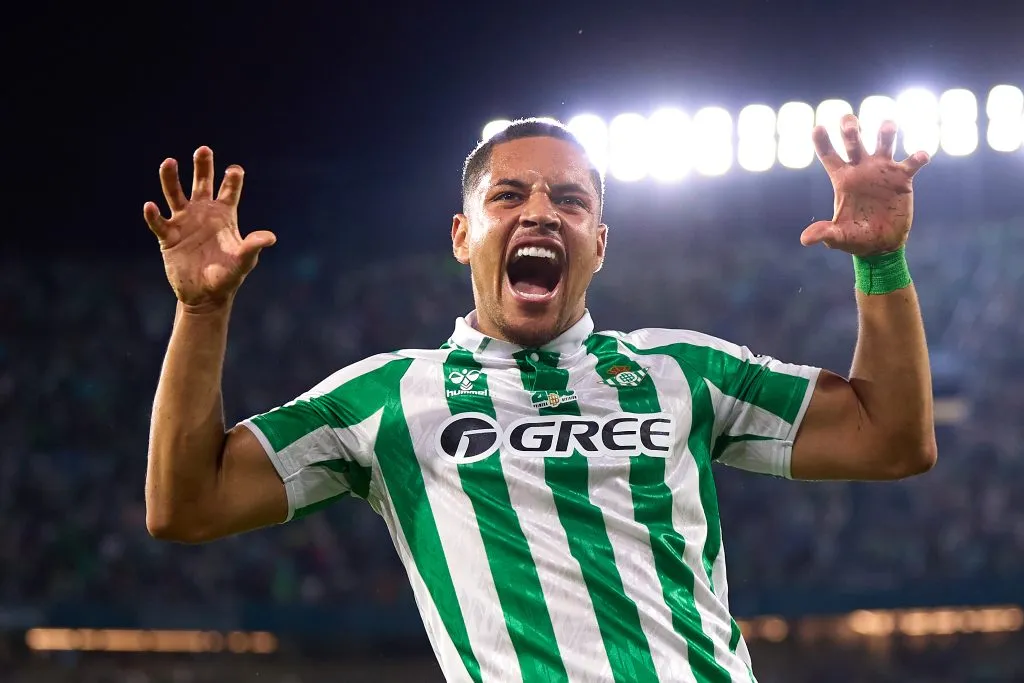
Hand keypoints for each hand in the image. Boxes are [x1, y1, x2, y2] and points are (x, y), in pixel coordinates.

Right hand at [143, 147, 275, 311]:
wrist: (206, 296)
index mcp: (224, 215)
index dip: (232, 180)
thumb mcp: (244, 261)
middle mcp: (203, 213)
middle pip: (201, 183)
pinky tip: (151, 206)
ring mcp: (184, 222)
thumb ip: (253, 247)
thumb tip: (270, 237)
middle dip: (202, 166)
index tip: (235, 170)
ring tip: (169, 162)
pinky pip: (159, 223)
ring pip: (175, 195)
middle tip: (203, 149)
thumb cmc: (228, 276)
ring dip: (171, 179)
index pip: (229, 191)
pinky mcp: (168, 237)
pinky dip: (154, 215)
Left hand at [801, 114, 929, 255]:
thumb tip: (805, 240)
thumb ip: (824, 233)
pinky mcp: (902, 179)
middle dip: (852, 129)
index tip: (817, 128)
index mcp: (842, 179)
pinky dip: (917, 157)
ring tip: (888, 126)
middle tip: (849, 122)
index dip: (822, 141)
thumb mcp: (838, 237)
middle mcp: (861, 169)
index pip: (829, 156)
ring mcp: (882, 171)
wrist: (881, 245)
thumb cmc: (855, 238)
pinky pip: (911, 163)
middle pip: (854, 141)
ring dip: (886, 133)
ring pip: (884, 143)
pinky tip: (921, 155)